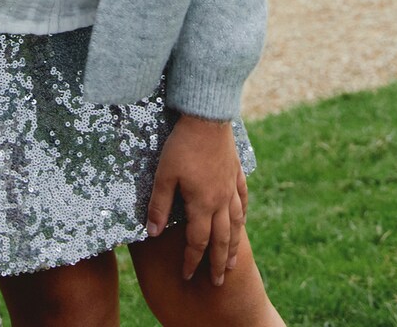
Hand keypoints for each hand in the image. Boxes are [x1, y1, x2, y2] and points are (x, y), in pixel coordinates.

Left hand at [145, 114, 247, 286]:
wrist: (207, 116)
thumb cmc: (182, 144)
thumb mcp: (164, 174)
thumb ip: (160, 205)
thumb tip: (153, 233)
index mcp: (202, 204)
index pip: (197, 241)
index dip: (192, 260)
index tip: (187, 275)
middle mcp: (220, 200)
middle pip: (222, 239)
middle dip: (219, 262)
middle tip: (219, 281)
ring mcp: (230, 186)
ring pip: (236, 222)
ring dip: (234, 244)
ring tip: (234, 261)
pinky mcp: (236, 171)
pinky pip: (243, 198)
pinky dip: (243, 213)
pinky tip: (242, 219)